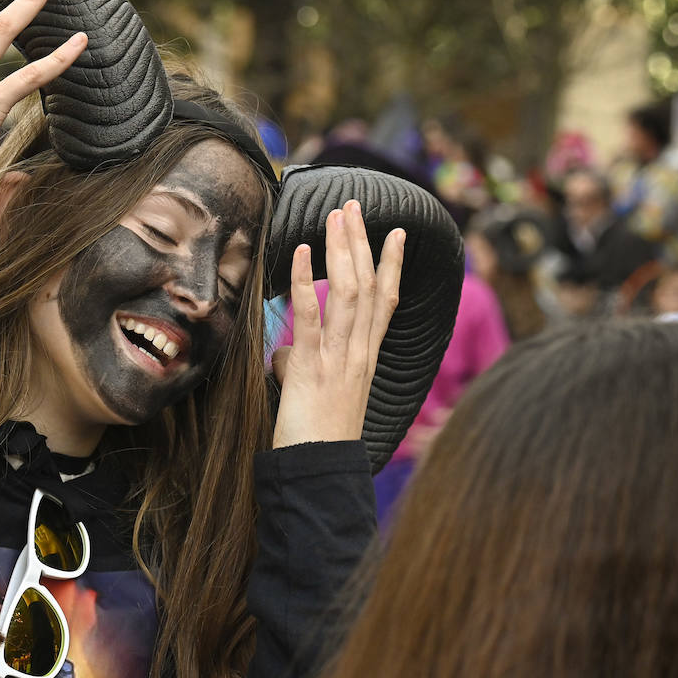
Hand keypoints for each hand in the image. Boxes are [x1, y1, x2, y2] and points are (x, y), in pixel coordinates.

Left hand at [272, 200, 403, 447]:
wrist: (319, 472)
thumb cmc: (316, 440)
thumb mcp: (312, 395)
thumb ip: (301, 367)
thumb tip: (282, 355)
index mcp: (365, 359)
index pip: (385, 303)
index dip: (391, 266)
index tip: (395, 234)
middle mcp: (359, 352)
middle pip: (369, 286)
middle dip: (363, 242)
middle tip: (355, 206)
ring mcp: (339, 357)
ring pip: (349, 292)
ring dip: (342, 249)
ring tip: (338, 214)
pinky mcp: (312, 365)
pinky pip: (311, 315)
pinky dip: (308, 280)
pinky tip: (303, 250)